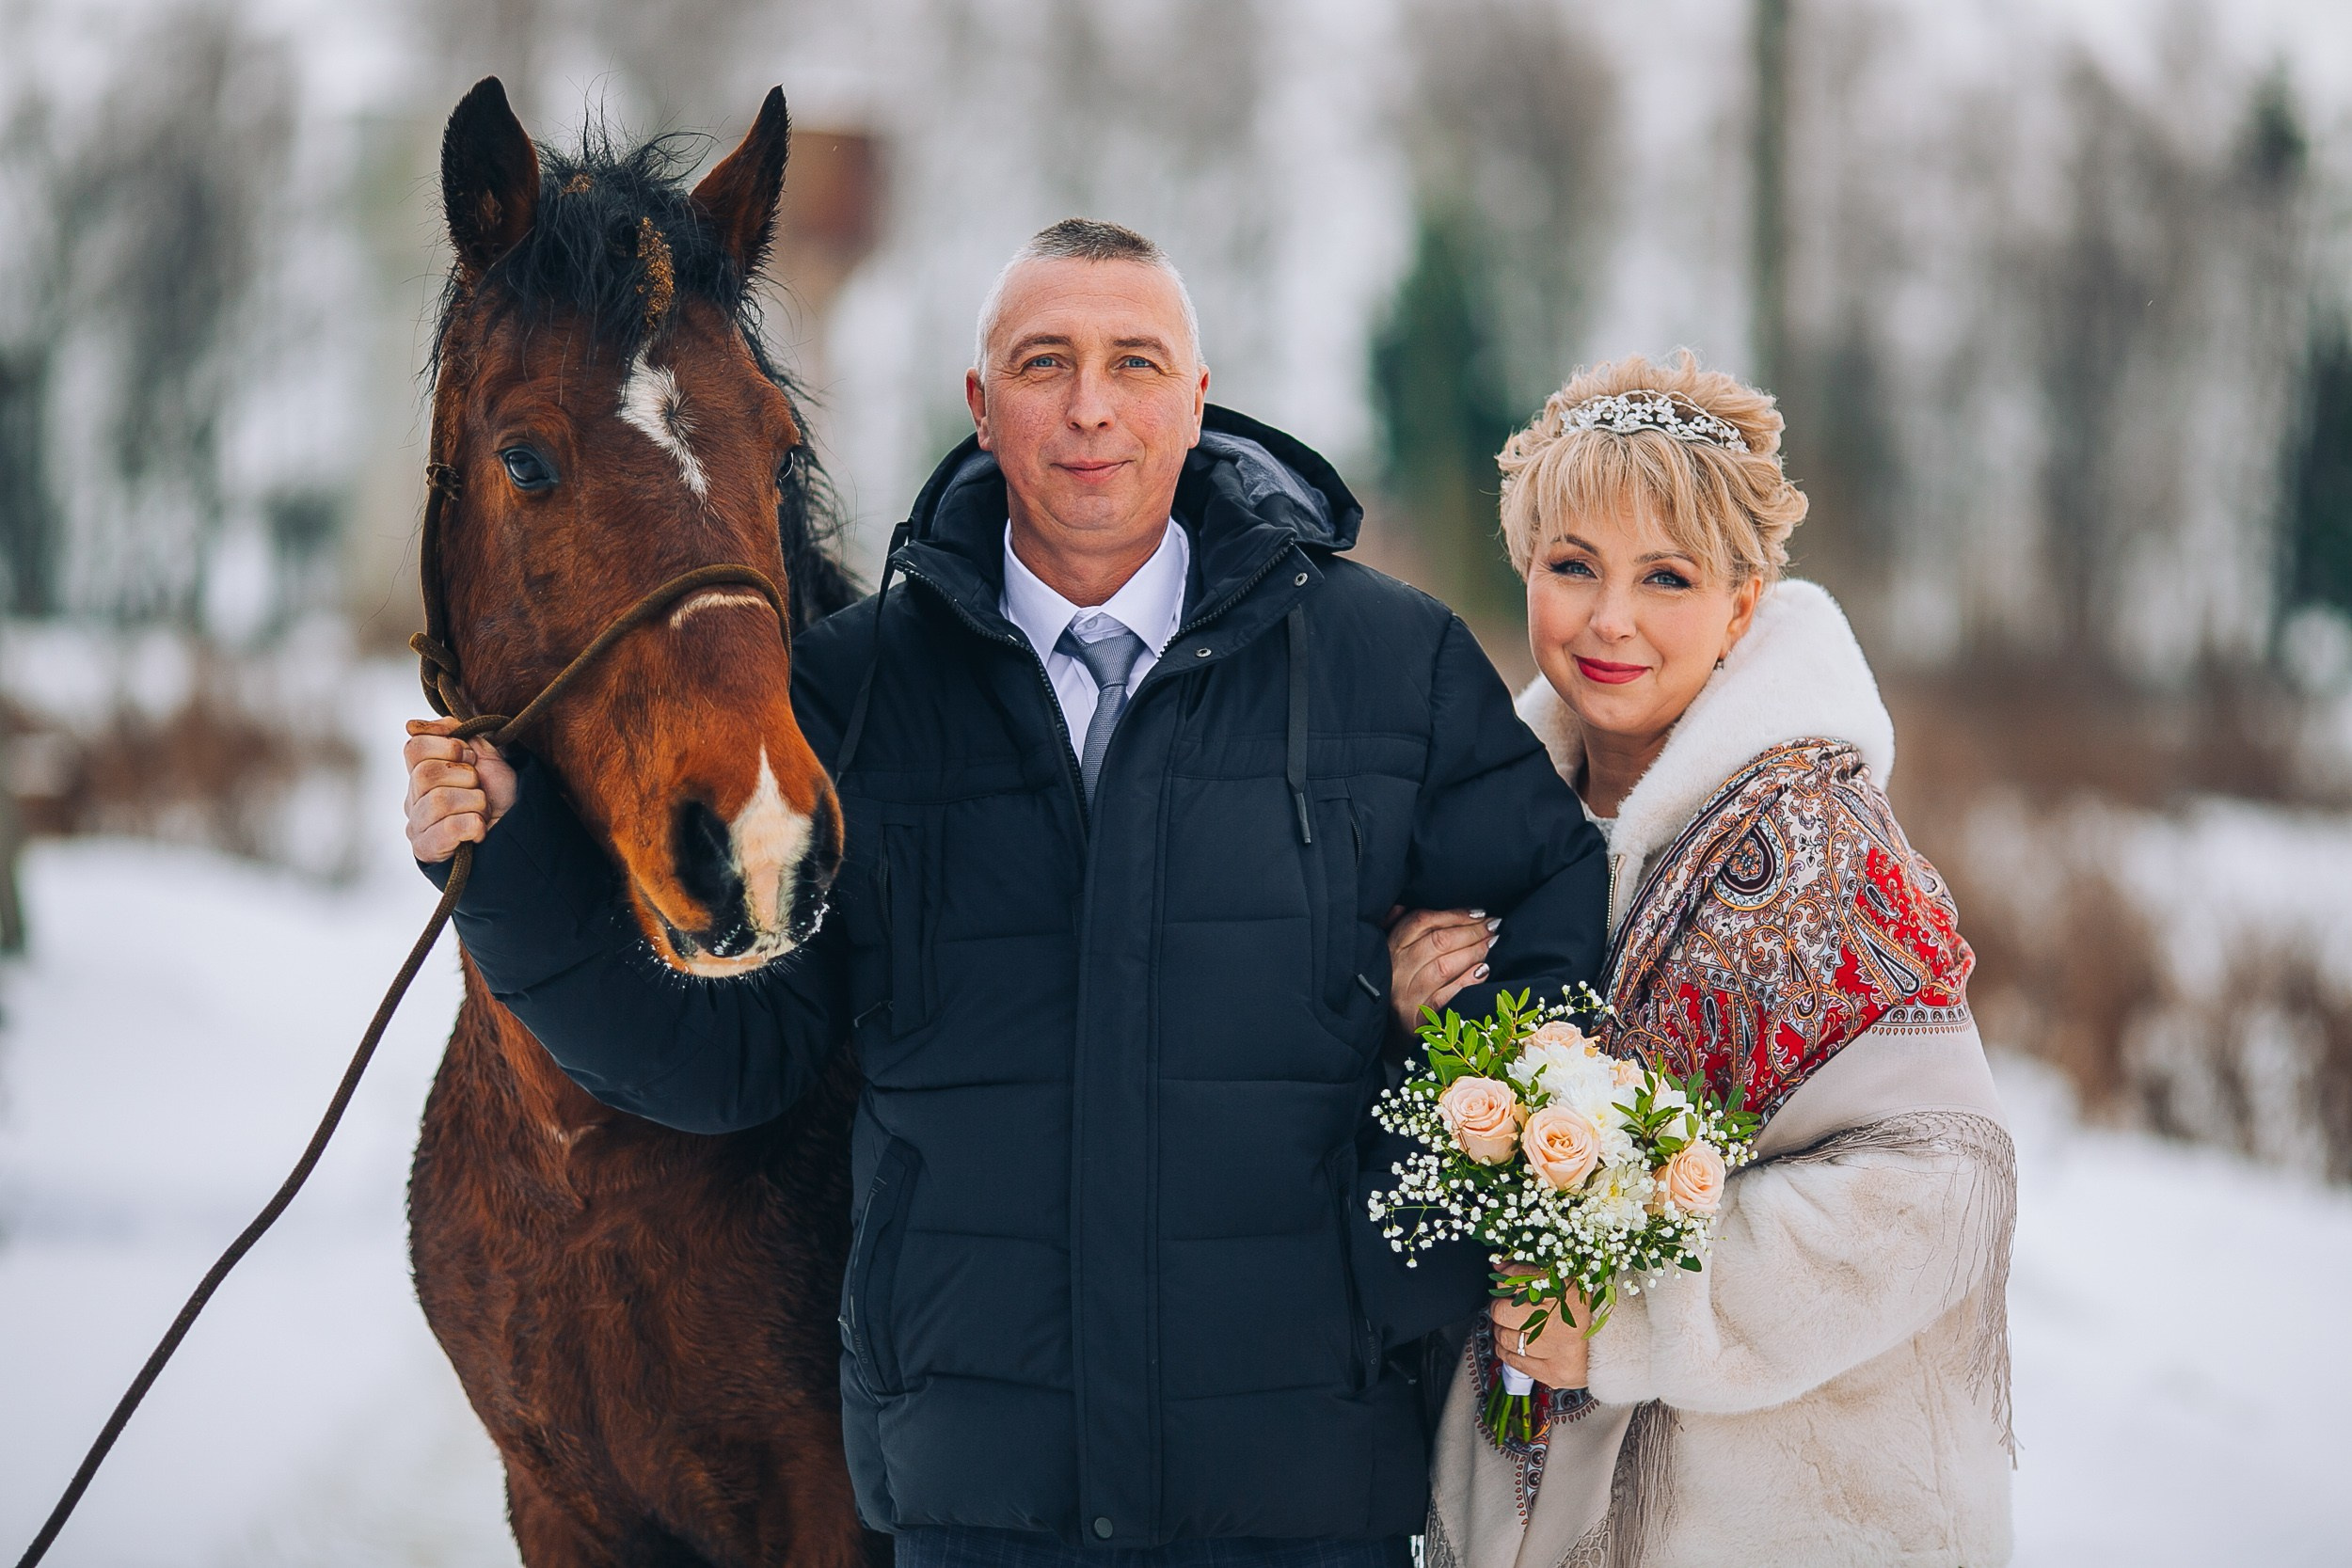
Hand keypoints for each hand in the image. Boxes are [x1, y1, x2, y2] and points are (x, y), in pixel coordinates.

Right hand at [404, 718, 517, 863]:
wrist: (517, 832)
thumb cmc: (499, 796)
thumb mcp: (485, 756)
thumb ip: (457, 735)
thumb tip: (414, 726)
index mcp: (421, 773)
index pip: (414, 748)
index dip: (447, 746)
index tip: (470, 755)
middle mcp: (413, 799)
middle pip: (426, 774)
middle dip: (466, 777)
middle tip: (479, 787)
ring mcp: (417, 825)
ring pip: (440, 800)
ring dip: (475, 803)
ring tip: (482, 810)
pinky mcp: (427, 849)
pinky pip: (450, 827)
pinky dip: (474, 825)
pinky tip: (479, 829)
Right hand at [1384, 906, 1497, 1033]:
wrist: (1388, 1032)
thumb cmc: (1397, 985)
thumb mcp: (1389, 955)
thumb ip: (1396, 928)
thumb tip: (1403, 905)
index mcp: (1390, 948)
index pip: (1421, 921)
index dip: (1453, 914)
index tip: (1479, 912)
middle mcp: (1396, 969)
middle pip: (1438, 941)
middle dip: (1472, 930)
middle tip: (1494, 926)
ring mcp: (1406, 995)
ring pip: (1444, 966)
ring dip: (1474, 952)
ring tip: (1492, 944)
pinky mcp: (1417, 1017)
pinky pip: (1447, 995)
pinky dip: (1467, 981)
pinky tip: (1484, 970)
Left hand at [1491, 1269, 1591, 1390]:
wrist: (1616, 1344)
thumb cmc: (1589, 1310)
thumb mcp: (1565, 1282)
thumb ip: (1531, 1272)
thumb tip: (1499, 1268)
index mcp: (1565, 1291)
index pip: (1514, 1279)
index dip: (1506, 1278)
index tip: (1506, 1280)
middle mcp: (1559, 1321)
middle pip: (1502, 1312)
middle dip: (1500, 1306)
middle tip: (1507, 1306)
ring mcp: (1555, 1350)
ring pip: (1504, 1338)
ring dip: (1503, 1330)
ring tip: (1514, 1326)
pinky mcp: (1553, 1373)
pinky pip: (1513, 1361)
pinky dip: (1507, 1350)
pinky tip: (1516, 1343)